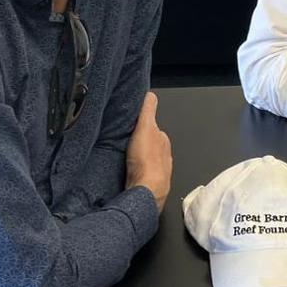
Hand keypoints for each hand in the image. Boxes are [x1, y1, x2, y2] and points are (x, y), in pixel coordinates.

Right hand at [126, 92, 172, 211]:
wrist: (146, 191)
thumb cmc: (147, 160)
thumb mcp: (146, 128)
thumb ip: (148, 111)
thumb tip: (150, 95)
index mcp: (163, 141)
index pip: (153, 129)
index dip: (142, 126)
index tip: (131, 126)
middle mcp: (163, 156)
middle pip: (149, 145)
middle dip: (138, 144)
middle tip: (123, 142)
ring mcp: (157, 171)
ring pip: (145, 160)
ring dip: (136, 158)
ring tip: (122, 157)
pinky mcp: (148, 184)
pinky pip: (140, 173)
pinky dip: (134, 171)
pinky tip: (125, 171)